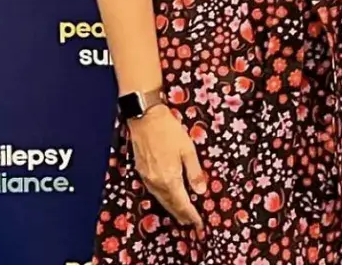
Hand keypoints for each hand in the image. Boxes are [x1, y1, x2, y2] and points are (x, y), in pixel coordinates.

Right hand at [127, 106, 206, 227]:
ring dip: (172, 209)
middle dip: (181, 215)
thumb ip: (194, 172)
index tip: (199, 223)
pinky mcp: (141, 172)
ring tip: (181, 215)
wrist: (145, 118)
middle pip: (170, 204)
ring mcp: (147, 178)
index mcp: (170, 178)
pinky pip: (154, 191)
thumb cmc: (169, 131)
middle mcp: (157, 182)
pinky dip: (163, 199)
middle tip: (190, 223)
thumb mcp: (188, 149)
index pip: (183, 203)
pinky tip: (167, 198)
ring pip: (161, 199)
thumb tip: (200, 190)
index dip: (192, 215)